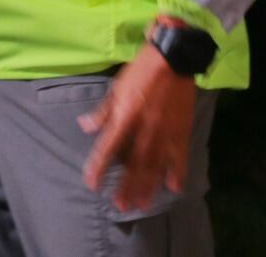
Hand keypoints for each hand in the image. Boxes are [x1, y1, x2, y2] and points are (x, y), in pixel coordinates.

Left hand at [78, 37, 195, 210]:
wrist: (173, 59)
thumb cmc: (141, 71)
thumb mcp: (117, 87)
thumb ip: (103, 111)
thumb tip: (84, 127)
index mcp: (126, 116)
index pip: (109, 147)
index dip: (99, 166)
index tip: (91, 183)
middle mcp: (145, 129)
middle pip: (133, 164)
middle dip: (126, 186)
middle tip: (119, 206)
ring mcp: (165, 132)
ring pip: (155, 166)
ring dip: (148, 186)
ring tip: (141, 203)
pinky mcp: (181, 131)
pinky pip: (180, 157)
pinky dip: (177, 173)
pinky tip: (173, 188)